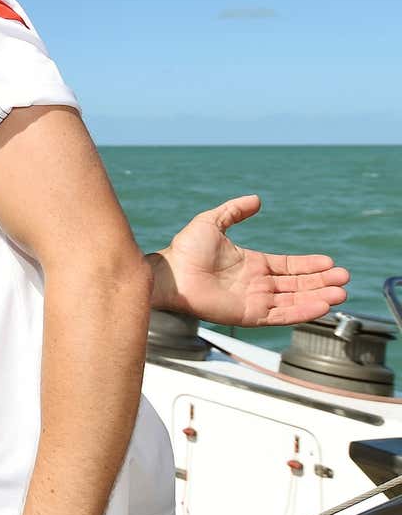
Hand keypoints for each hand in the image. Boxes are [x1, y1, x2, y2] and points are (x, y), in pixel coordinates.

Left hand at [149, 195, 348, 326]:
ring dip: (318, 297)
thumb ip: (234, 210)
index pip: (288, 266)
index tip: (331, 263)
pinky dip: (302, 311)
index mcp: (252, 264)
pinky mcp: (249, 315)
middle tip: (344, 279)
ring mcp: (254, 300)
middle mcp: (256, 283)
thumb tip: (256, 199)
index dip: (310, 265)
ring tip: (340, 293)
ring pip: (294, 300)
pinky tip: (320, 306)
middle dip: (321, 282)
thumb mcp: (212, 222)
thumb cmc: (185, 250)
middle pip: (297, 284)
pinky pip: (281, 315)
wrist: (170, 273)